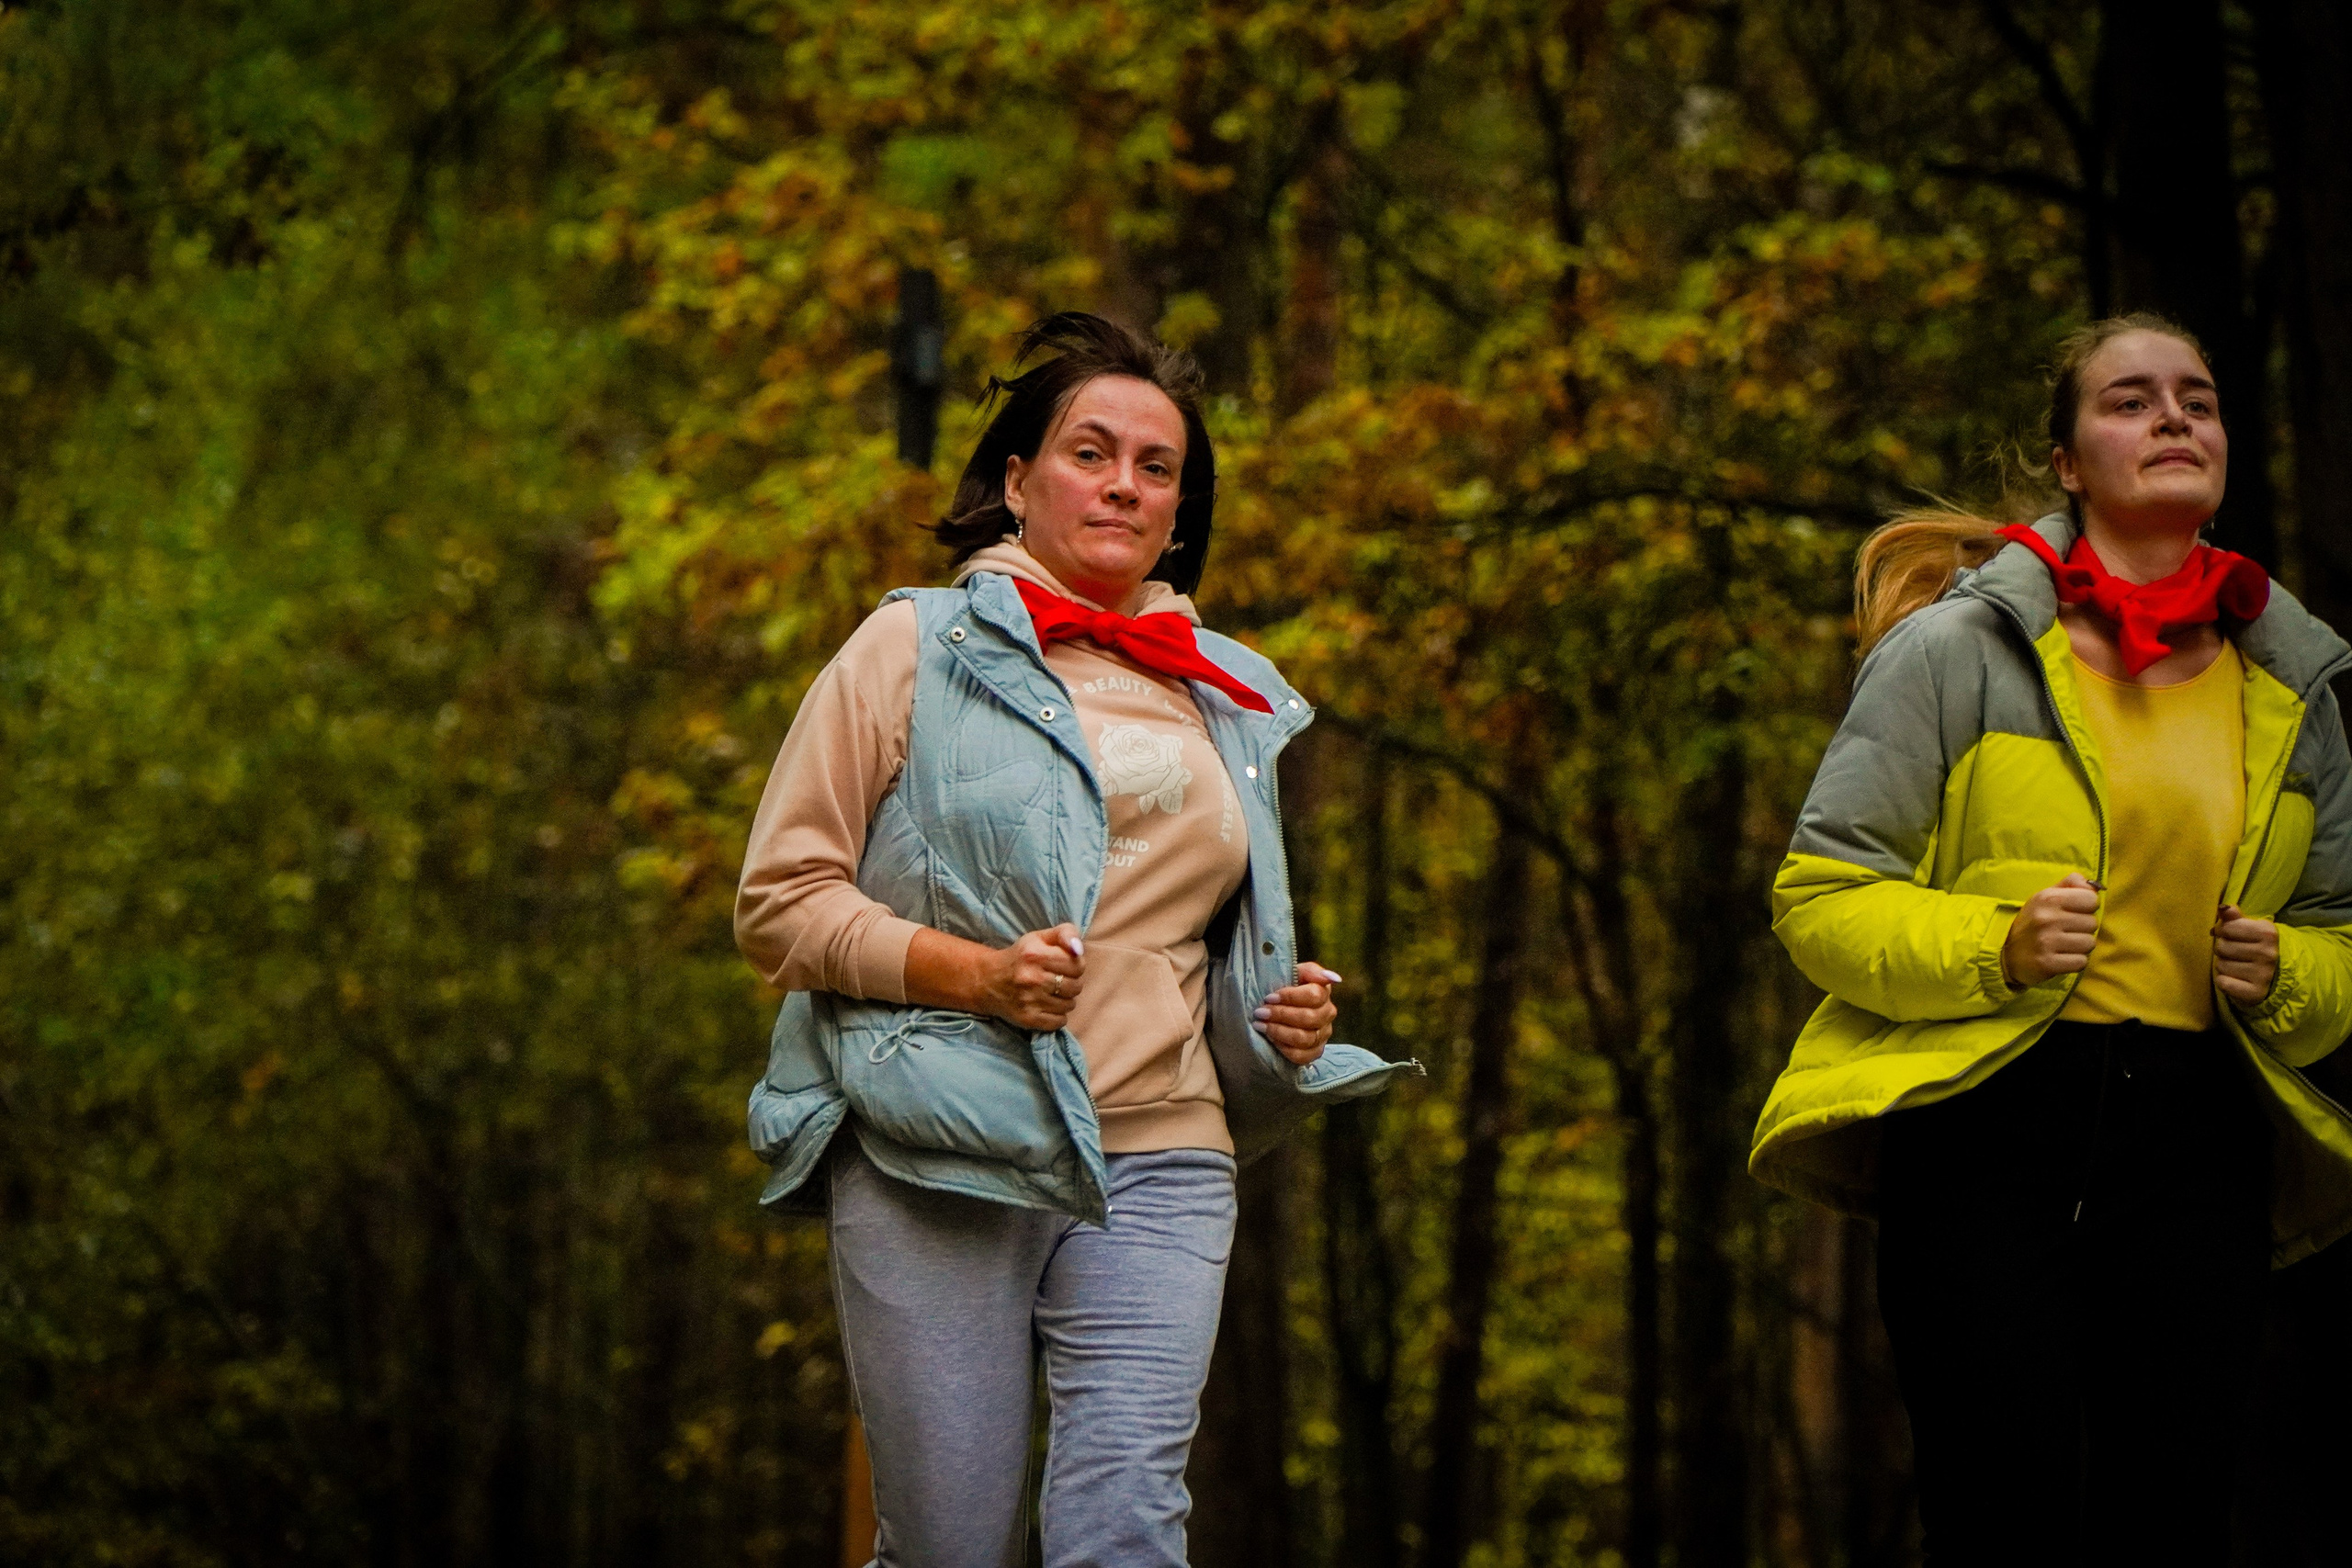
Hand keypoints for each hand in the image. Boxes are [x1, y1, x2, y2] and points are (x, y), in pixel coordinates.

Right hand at [979, 924, 1086, 1031]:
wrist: (989, 980)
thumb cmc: (1022, 956)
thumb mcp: (1041, 937)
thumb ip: (1066, 933)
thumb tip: (1079, 949)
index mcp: (1035, 954)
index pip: (1077, 965)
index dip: (1076, 965)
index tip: (1065, 965)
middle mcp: (1031, 978)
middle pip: (1076, 986)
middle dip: (1072, 982)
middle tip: (1058, 979)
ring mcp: (1029, 1000)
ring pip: (1070, 1005)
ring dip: (1065, 999)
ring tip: (1052, 992)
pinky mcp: (1028, 1019)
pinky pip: (1060, 1021)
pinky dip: (1058, 1015)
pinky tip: (1047, 1005)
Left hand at [1257, 963, 1339, 1064]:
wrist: (1276, 1007)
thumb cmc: (1284, 988)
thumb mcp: (1294, 973)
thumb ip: (1311, 971)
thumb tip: (1333, 978)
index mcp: (1324, 992)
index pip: (1314, 996)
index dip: (1290, 997)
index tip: (1269, 997)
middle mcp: (1327, 1014)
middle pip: (1309, 1018)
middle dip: (1280, 1015)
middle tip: (1260, 1012)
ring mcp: (1323, 1035)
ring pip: (1304, 1038)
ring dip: (1279, 1032)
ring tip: (1260, 1025)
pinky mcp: (1315, 1052)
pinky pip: (1302, 1056)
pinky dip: (1284, 1049)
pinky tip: (1271, 1040)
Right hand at [2001, 873, 2101, 987]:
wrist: (2005, 951)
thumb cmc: (2034, 921)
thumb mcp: (2046, 896)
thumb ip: (2071, 884)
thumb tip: (2095, 887)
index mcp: (2047, 898)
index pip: (2091, 899)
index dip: (2087, 907)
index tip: (2074, 913)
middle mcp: (2046, 918)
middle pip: (2092, 923)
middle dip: (2083, 929)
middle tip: (2066, 932)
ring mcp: (2046, 942)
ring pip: (2089, 943)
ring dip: (2080, 947)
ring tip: (2064, 945)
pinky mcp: (2047, 963)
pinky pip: (2081, 962)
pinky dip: (2074, 962)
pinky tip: (2061, 957)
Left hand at [2212, 905, 2278, 1006]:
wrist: (2279, 977)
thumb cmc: (2259, 948)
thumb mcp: (2252, 929)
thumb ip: (2235, 918)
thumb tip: (2223, 908)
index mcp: (2268, 933)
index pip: (2226, 927)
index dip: (2222, 931)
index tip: (2229, 935)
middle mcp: (2268, 953)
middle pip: (2221, 947)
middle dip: (2222, 949)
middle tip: (2234, 953)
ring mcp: (2263, 974)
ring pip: (2221, 965)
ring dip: (2223, 966)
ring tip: (2237, 966)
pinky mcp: (2256, 993)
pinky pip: (2224, 983)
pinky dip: (2225, 981)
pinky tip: (2236, 979)